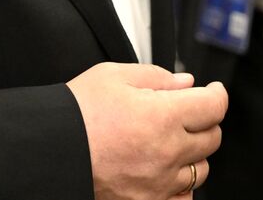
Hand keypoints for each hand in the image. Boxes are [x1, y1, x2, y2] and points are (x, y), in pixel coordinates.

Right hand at [67, 63, 226, 199]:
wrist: (46, 150)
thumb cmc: (76, 113)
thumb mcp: (114, 76)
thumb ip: (158, 78)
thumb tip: (186, 84)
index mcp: (162, 116)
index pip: (214, 106)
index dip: (216, 93)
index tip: (212, 90)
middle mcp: (166, 152)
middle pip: (212, 137)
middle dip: (204, 120)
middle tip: (188, 112)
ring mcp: (157, 183)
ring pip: (200, 169)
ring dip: (193, 153)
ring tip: (171, 141)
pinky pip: (182, 198)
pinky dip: (181, 186)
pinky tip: (167, 171)